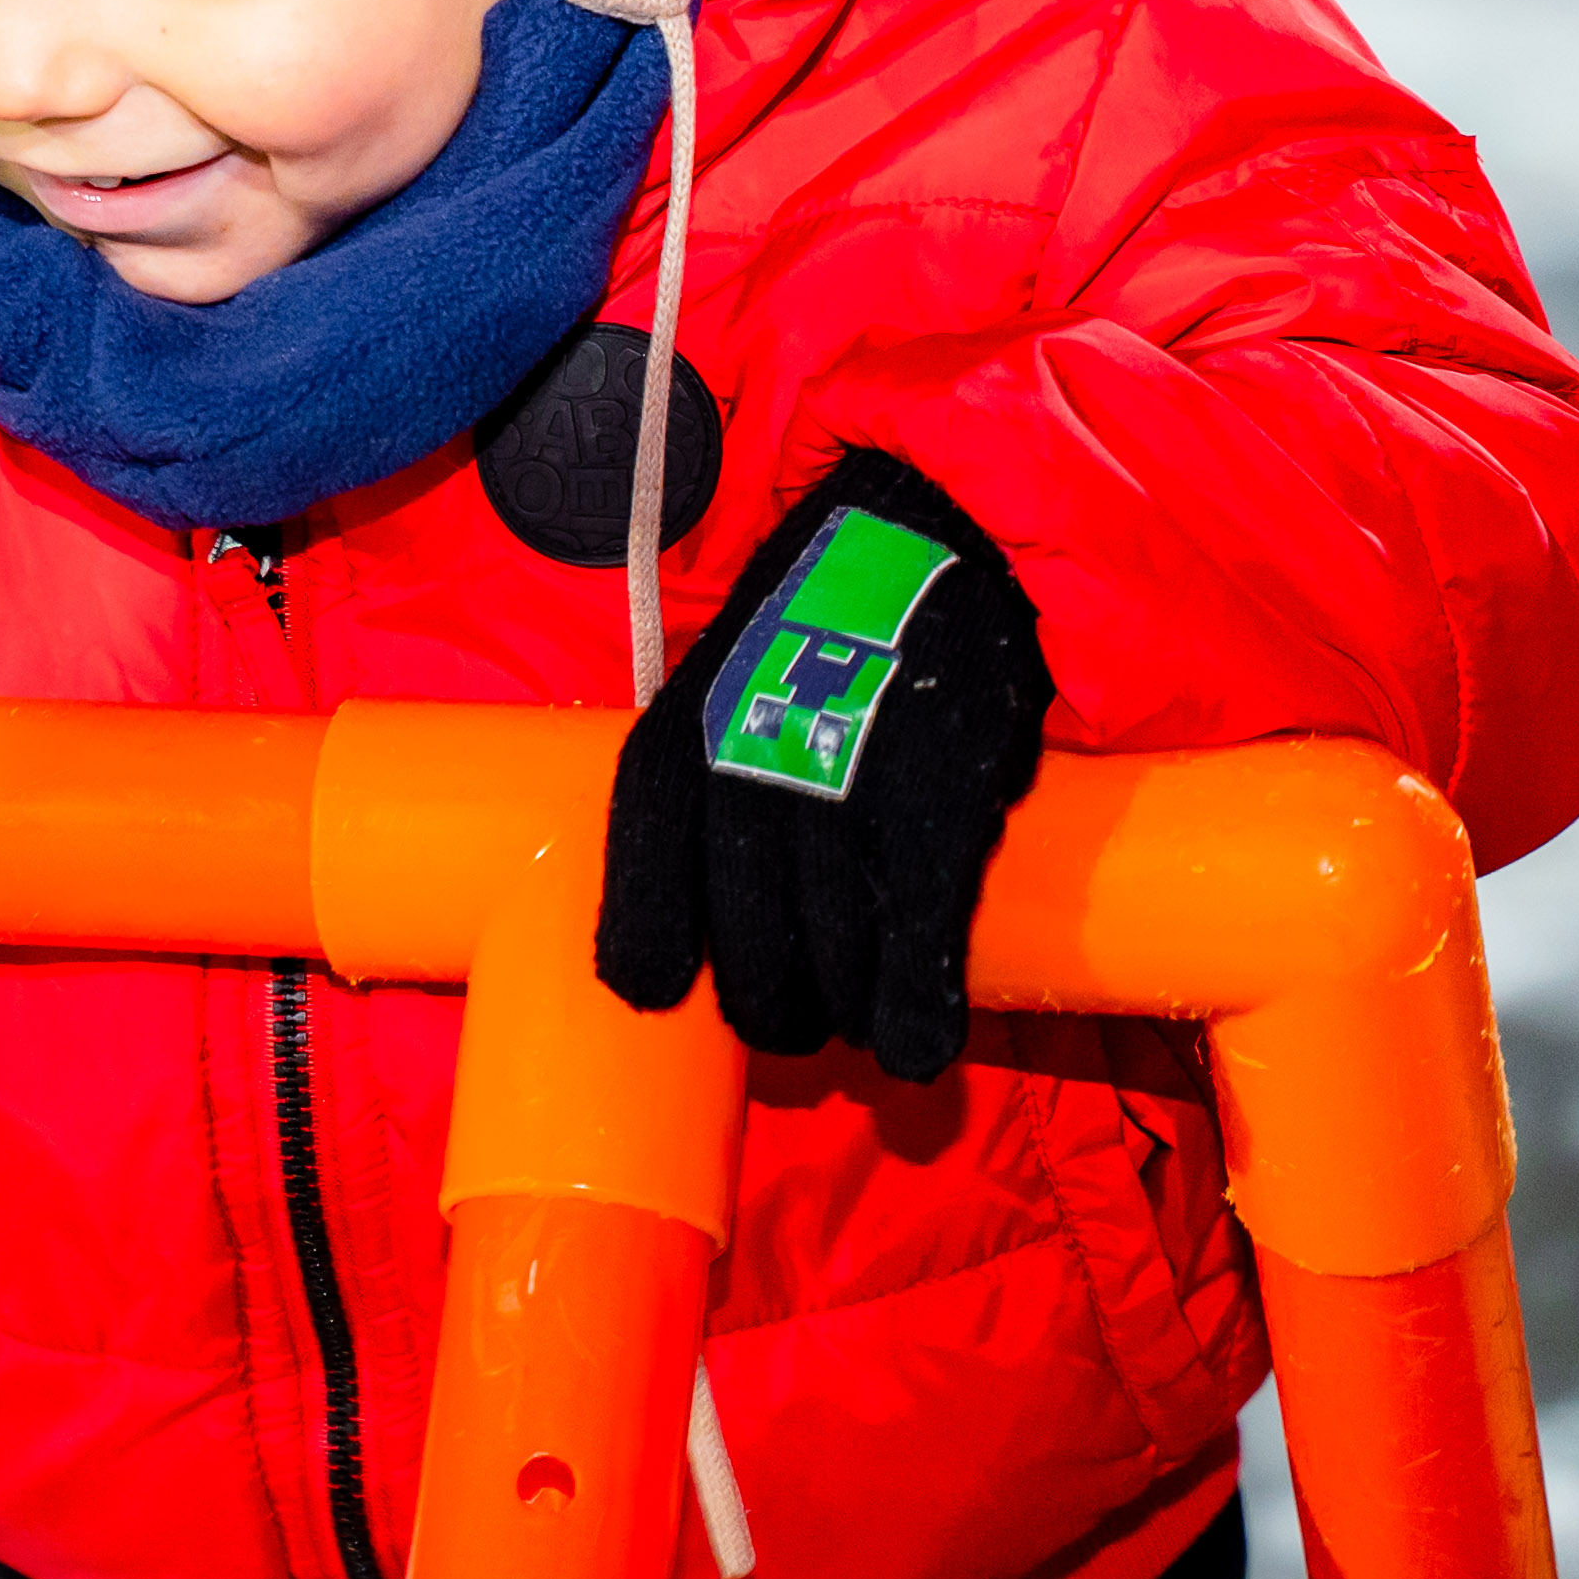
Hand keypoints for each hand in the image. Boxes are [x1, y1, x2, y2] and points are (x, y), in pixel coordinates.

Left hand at [594, 447, 1056, 1080]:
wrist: (923, 530)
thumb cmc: (811, 632)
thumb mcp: (712, 694)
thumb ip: (692, 803)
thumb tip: (672, 932)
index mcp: (679, 754)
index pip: (643, 895)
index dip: (651, 957)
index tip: (663, 990)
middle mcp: (744, 787)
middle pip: (747, 970)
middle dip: (777, 1011)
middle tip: (806, 1011)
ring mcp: (840, 805)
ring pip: (830, 975)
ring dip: (848, 1016)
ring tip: (865, 1013)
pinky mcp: (934, 814)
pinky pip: (914, 952)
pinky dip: (914, 1017)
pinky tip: (917, 1048)